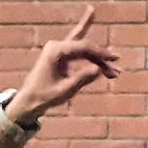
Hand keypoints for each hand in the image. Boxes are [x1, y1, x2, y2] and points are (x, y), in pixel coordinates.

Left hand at [5, 8, 118, 125]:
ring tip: (115, 72)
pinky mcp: (61, 57)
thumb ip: (81, 79)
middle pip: (85, 46)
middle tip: (118, 61)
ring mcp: (59, 50)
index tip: (114, 59)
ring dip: (99, 60)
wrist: (28, 101)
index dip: (101, 53)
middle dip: (102, 55)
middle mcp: (56, 46)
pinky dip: (92, 62)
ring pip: (85, 51)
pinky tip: (105, 67)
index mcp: (55, 51)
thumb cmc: (44, 96)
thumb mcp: (65, 90)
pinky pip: (80, 54)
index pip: (83, 47)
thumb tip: (98, 69)